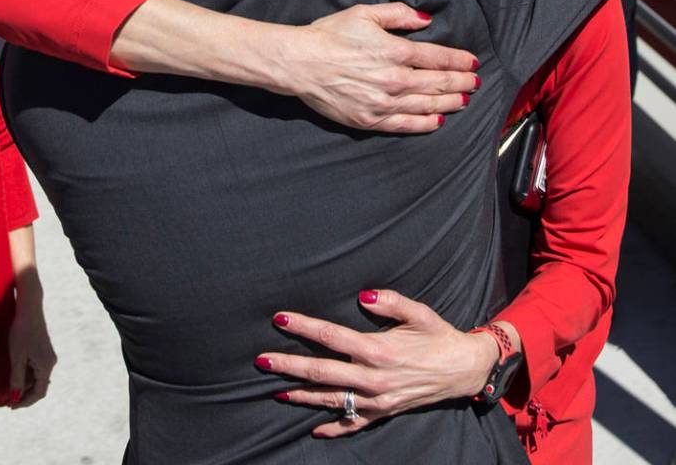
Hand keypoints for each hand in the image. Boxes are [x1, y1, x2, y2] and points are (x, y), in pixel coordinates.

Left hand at [6, 280, 56, 408]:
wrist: (29, 309)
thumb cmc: (22, 331)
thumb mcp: (17, 357)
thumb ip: (17, 379)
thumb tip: (15, 397)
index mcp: (46, 366)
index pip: (39, 392)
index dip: (25, 402)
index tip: (11, 407)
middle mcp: (50, 362)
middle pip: (39, 386)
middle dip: (24, 395)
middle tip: (7, 401)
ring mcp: (47, 356)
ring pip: (37, 378)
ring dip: (24, 385)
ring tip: (8, 390)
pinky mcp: (42, 350)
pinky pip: (35, 368)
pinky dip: (25, 375)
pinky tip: (14, 375)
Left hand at [255, 290, 501, 436]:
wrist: (465, 370)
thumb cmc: (439, 336)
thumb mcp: (420, 312)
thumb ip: (391, 301)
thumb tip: (362, 296)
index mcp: (378, 350)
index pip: (331, 336)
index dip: (303, 327)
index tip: (280, 318)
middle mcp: (373, 378)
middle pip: (322, 372)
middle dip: (289, 366)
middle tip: (261, 361)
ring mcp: (378, 399)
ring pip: (332, 400)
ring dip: (302, 396)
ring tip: (276, 391)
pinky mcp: (384, 412)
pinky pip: (355, 424)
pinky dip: (334, 428)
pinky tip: (314, 429)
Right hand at [277, 3, 479, 132]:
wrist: (299, 63)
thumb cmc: (329, 35)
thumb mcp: (364, 13)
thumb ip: (399, 14)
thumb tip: (426, 20)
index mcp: (395, 51)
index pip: (438, 58)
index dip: (459, 61)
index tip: (472, 62)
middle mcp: (394, 79)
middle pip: (438, 83)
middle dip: (461, 83)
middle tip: (475, 83)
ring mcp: (383, 103)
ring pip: (426, 105)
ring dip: (449, 103)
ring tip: (463, 101)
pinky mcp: (369, 120)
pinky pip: (405, 125)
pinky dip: (424, 124)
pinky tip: (437, 121)